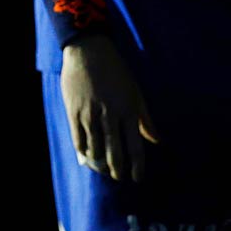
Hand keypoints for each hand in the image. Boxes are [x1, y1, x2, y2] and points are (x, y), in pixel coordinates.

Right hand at [61, 35, 159, 181]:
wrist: (88, 51)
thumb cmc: (116, 72)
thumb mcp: (135, 93)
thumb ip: (145, 120)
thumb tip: (157, 141)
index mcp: (128, 111)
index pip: (135, 147)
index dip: (137, 167)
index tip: (137, 178)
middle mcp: (110, 115)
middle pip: (114, 152)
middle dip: (118, 170)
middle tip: (119, 177)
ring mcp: (90, 114)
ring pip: (95, 149)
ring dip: (100, 163)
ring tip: (103, 169)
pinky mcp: (74, 111)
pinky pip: (78, 138)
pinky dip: (83, 151)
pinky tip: (87, 156)